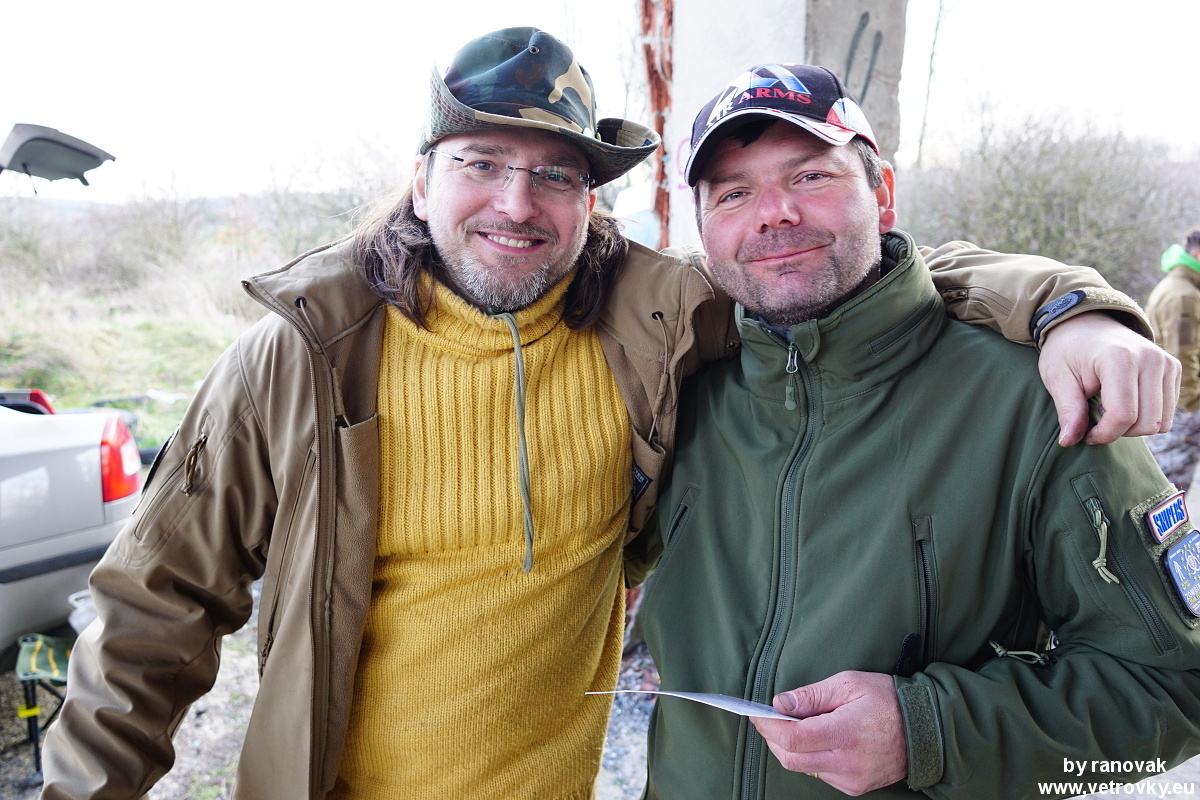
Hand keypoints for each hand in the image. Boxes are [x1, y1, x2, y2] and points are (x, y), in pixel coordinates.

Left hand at [749, 671, 906, 795]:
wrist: (927, 729)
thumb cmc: (888, 700)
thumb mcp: (849, 684)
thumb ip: (811, 695)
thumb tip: (780, 704)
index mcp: (846, 733)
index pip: (792, 738)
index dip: (768, 726)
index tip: (757, 713)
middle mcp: (848, 762)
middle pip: (791, 758)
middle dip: (772, 738)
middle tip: (767, 719)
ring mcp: (851, 779)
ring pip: (803, 768)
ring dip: (790, 748)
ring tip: (794, 726)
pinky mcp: (855, 787)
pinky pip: (820, 774)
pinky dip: (810, 757)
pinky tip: (818, 740)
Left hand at [1038, 312, 1180, 445]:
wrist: (1086, 324)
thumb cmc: (1068, 351)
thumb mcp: (1057, 378)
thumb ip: (1068, 410)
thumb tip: (1068, 442)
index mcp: (1120, 358)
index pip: (1123, 415)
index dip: (1103, 434)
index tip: (1085, 434)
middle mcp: (1151, 359)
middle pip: (1147, 423)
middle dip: (1119, 432)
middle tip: (1094, 420)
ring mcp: (1166, 363)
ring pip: (1161, 422)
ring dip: (1134, 426)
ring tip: (1108, 408)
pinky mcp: (1173, 369)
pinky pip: (1167, 413)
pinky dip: (1146, 417)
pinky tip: (1124, 402)